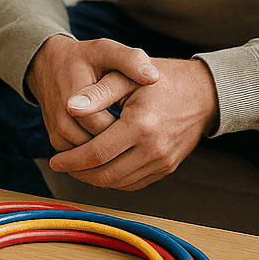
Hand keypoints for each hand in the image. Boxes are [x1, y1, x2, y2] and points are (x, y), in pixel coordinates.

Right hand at [27, 34, 160, 152]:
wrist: (49, 65)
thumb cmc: (84, 58)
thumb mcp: (106, 51)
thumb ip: (130, 60)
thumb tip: (153, 76)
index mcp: (75, 99)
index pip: (107, 128)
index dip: (127, 127)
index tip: (142, 118)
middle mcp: (62, 120)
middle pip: (100, 146)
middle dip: (122, 143)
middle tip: (140, 132)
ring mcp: (57, 133)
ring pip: (92, 157)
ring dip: (111, 152)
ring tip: (129, 137)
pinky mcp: (56, 140)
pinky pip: (82, 158)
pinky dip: (98, 154)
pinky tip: (114, 141)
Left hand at [45, 57, 218, 190]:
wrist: (203, 92)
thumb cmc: (159, 79)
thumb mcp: (125, 76)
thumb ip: (96, 93)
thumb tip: (69, 108)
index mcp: (140, 126)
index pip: (96, 154)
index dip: (71, 160)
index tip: (54, 160)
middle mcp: (154, 149)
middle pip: (106, 175)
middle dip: (79, 174)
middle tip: (62, 167)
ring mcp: (163, 162)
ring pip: (119, 183)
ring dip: (95, 179)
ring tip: (77, 168)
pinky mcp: (168, 168)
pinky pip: (135, 183)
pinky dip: (114, 180)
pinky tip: (100, 168)